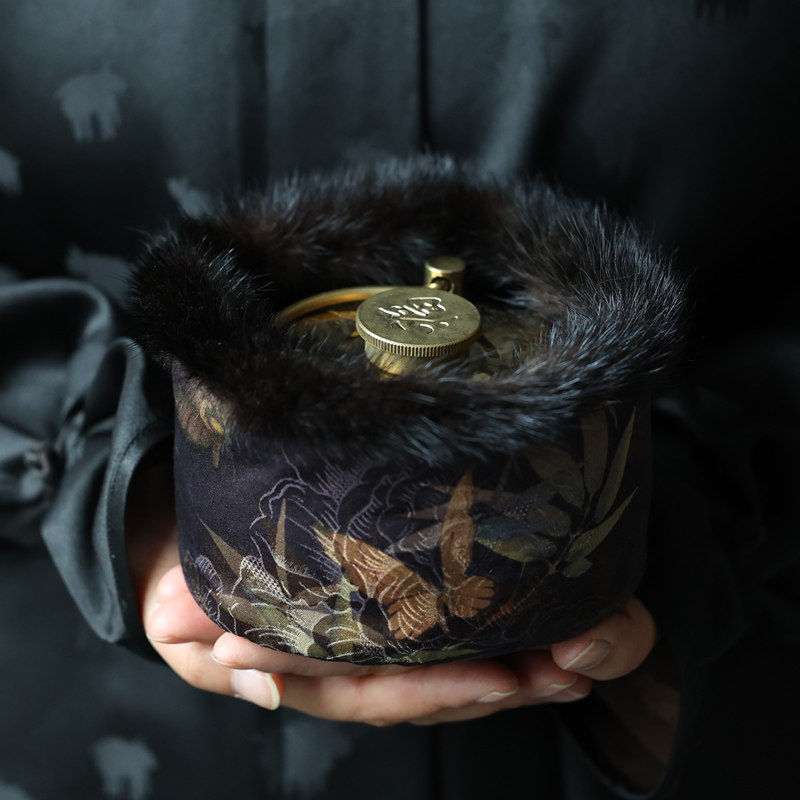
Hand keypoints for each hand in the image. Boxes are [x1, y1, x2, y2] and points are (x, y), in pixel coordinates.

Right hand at [126, 462, 656, 725]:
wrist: (191, 542)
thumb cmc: (189, 572)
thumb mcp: (181, 612)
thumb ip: (200, 640)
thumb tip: (247, 674)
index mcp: (313, 669)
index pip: (382, 690)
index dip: (436, 689)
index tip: (493, 679)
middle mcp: (360, 657)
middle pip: (442, 681)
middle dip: (508, 681)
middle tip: (570, 664)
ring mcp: (383, 626)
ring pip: (462, 654)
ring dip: (525, 655)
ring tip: (584, 645)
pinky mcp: (401, 587)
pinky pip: (459, 616)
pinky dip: (510, 619)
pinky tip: (560, 615)